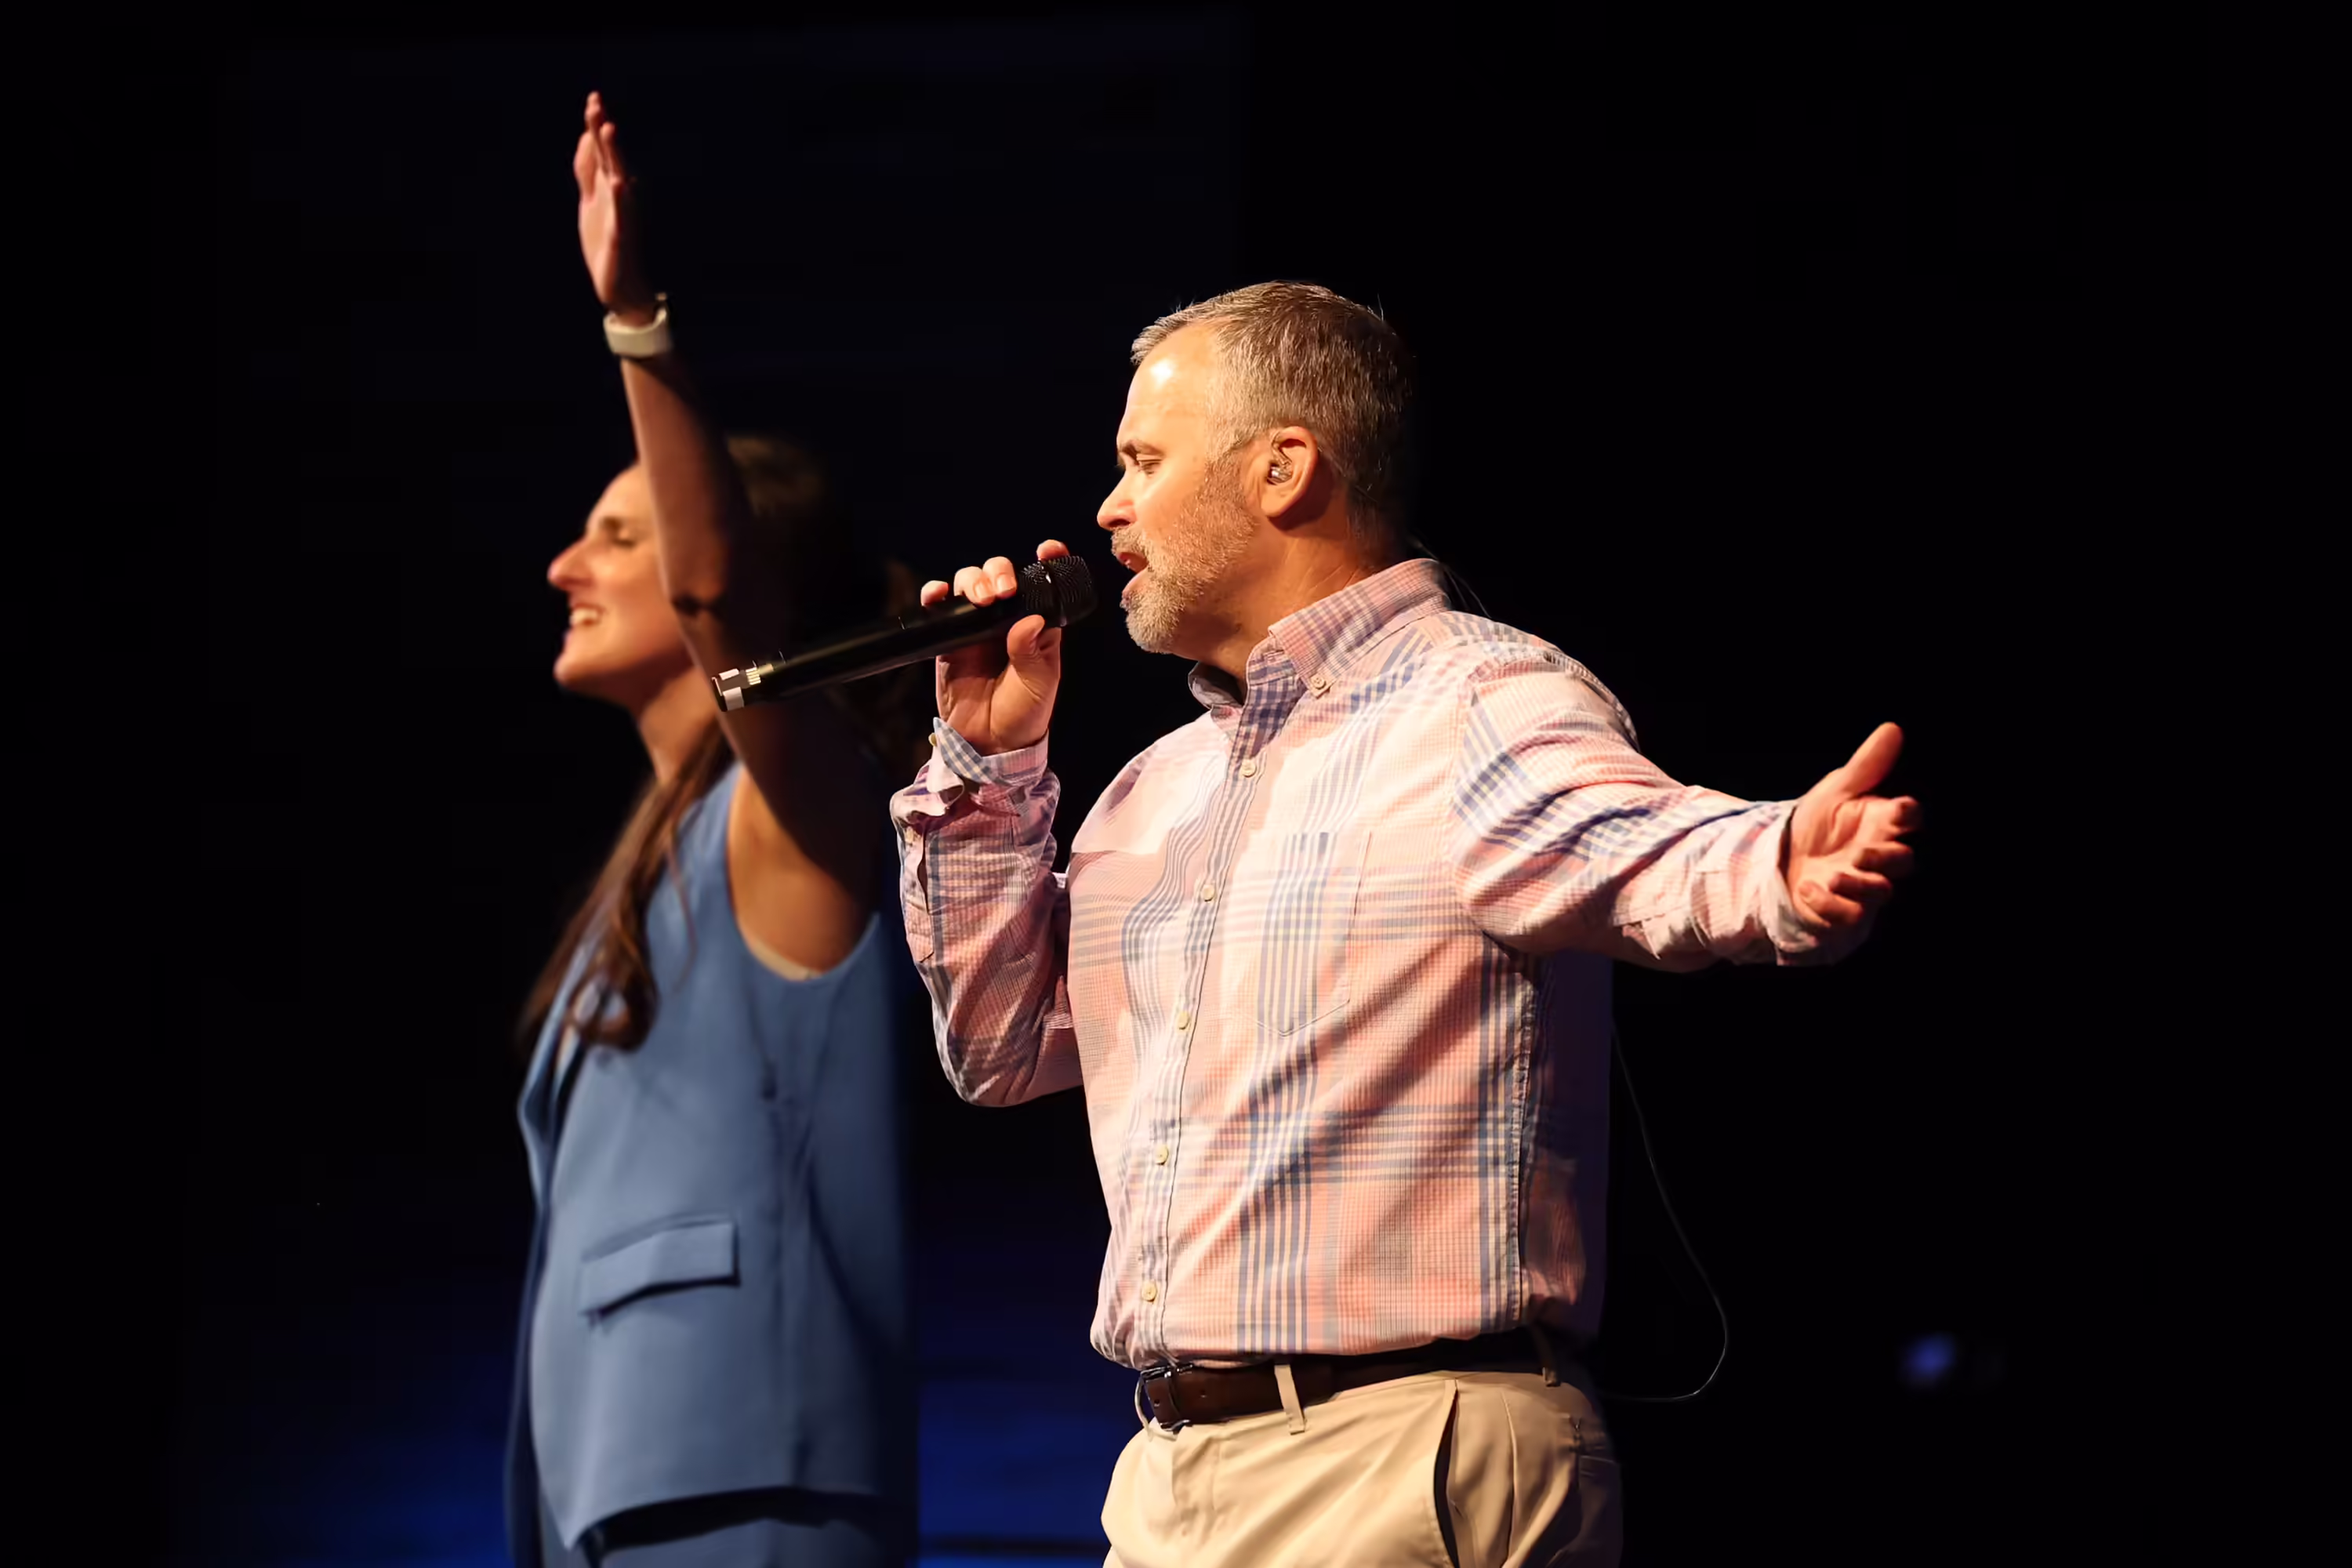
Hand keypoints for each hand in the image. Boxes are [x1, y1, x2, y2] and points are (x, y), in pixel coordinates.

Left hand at [573, 92, 656, 320]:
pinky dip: (621, 198)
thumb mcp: (590, 200)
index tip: (593, 98)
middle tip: (596, 103)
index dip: (596, 125)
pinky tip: (619, 182)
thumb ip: (587, 170)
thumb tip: (586, 137)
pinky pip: (623, 214)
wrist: (621, 287)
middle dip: (602, 130)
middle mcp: (619, 196)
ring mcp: (623, 215)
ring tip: (609, 131)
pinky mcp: (623, 237)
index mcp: (608, 186)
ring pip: (619, 177)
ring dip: (615, 155)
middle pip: (609, 156)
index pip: (601, 150)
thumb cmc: (607, 243)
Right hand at [922, 541, 1069, 754]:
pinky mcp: (948, 639)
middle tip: (1002, 591)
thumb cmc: (1024, 713)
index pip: (1042, 585)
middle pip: (999, 575)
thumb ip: (1033, 652)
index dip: (1047, 562)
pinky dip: (936, 595)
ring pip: (970, 583)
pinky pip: (939, 609)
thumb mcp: (1039, 684)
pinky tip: (939, 595)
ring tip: (979, 599)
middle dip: (999, 571)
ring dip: (973, 580)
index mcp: (1037, 625)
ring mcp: (975, 627)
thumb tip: (1029, 620)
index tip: (1048, 549)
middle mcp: (1006, 619)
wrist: (989, 744)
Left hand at [1783, 722, 1921, 954]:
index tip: (1900, 809)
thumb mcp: (1836, 791)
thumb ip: (1866, 765)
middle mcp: (1878, 857)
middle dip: (1888, 858)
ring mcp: (1864, 889)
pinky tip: (1807, 891)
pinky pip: (1848, 918)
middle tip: (1863, 853)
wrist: (1780, 861)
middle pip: (1904, 861)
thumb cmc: (1818, 825)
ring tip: (1832, 876)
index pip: (1909, 818)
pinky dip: (1828, 906)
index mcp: (1881, 824)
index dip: (1909, 815)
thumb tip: (1892, 728)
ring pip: (1881, 893)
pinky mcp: (1845, 914)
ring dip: (1861, 885)